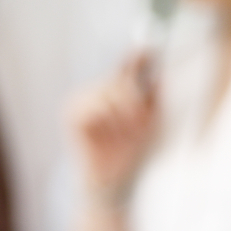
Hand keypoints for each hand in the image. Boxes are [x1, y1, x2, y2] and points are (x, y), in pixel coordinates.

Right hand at [69, 51, 157, 196]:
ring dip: (123, 113)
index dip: (137, 58)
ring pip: (108, 92)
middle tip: (140, 123)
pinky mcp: (71, 113)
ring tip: (124, 134)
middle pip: (119, 80)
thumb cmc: (131, 151)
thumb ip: (153, 99)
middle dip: (135, 101)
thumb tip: (159, 76)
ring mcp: (82, 101)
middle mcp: (97, 92)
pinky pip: (95, 105)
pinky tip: (109, 134)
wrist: (113, 181)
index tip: (150, 49)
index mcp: (114, 92)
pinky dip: (107, 118)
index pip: (126, 68)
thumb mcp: (150, 123)